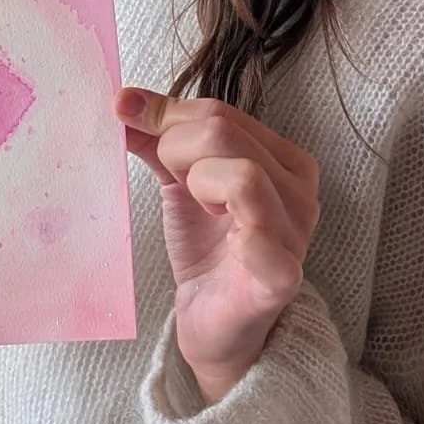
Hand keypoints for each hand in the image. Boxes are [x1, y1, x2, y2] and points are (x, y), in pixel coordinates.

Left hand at [115, 88, 319, 404]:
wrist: (213, 323)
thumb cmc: (207, 249)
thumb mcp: (180, 182)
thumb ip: (158, 139)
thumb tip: (125, 100)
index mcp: (282, 158)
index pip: (221, 113)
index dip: (168, 113)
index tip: (127, 114)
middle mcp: (299, 189)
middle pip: (224, 133)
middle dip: (176, 147)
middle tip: (171, 180)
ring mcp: (295, 232)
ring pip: (241, 173)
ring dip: (198, 183)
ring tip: (198, 207)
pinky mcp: (281, 275)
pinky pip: (258, 230)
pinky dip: (230, 223)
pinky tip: (220, 236)